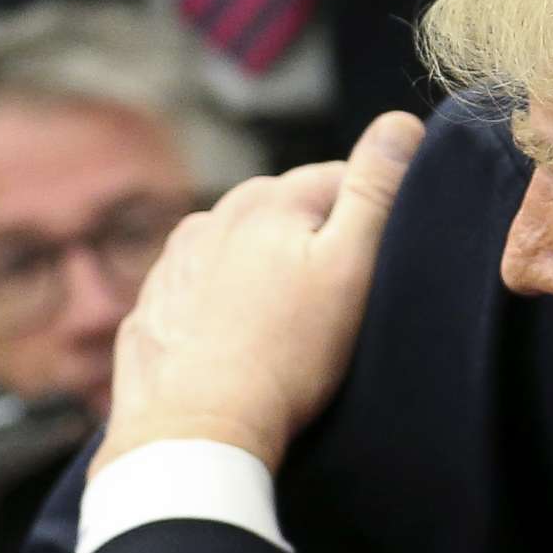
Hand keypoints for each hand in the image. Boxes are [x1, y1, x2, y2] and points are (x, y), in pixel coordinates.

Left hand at [98, 113, 424, 472]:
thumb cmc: (287, 355)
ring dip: (268, 273)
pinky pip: (204, 290)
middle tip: (340, 304)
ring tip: (290, 330)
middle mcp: (211, 217)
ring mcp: (173, 263)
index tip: (381, 266)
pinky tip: (245, 346)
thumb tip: (400, 121)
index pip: (339, 178)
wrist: (195, 431)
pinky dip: (227, 308)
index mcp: (266, 199)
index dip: (371, 217)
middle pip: (287, 213)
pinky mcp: (153, 308)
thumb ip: (376, 191)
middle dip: (316, 242)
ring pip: (242, 250)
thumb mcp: (352, 268)